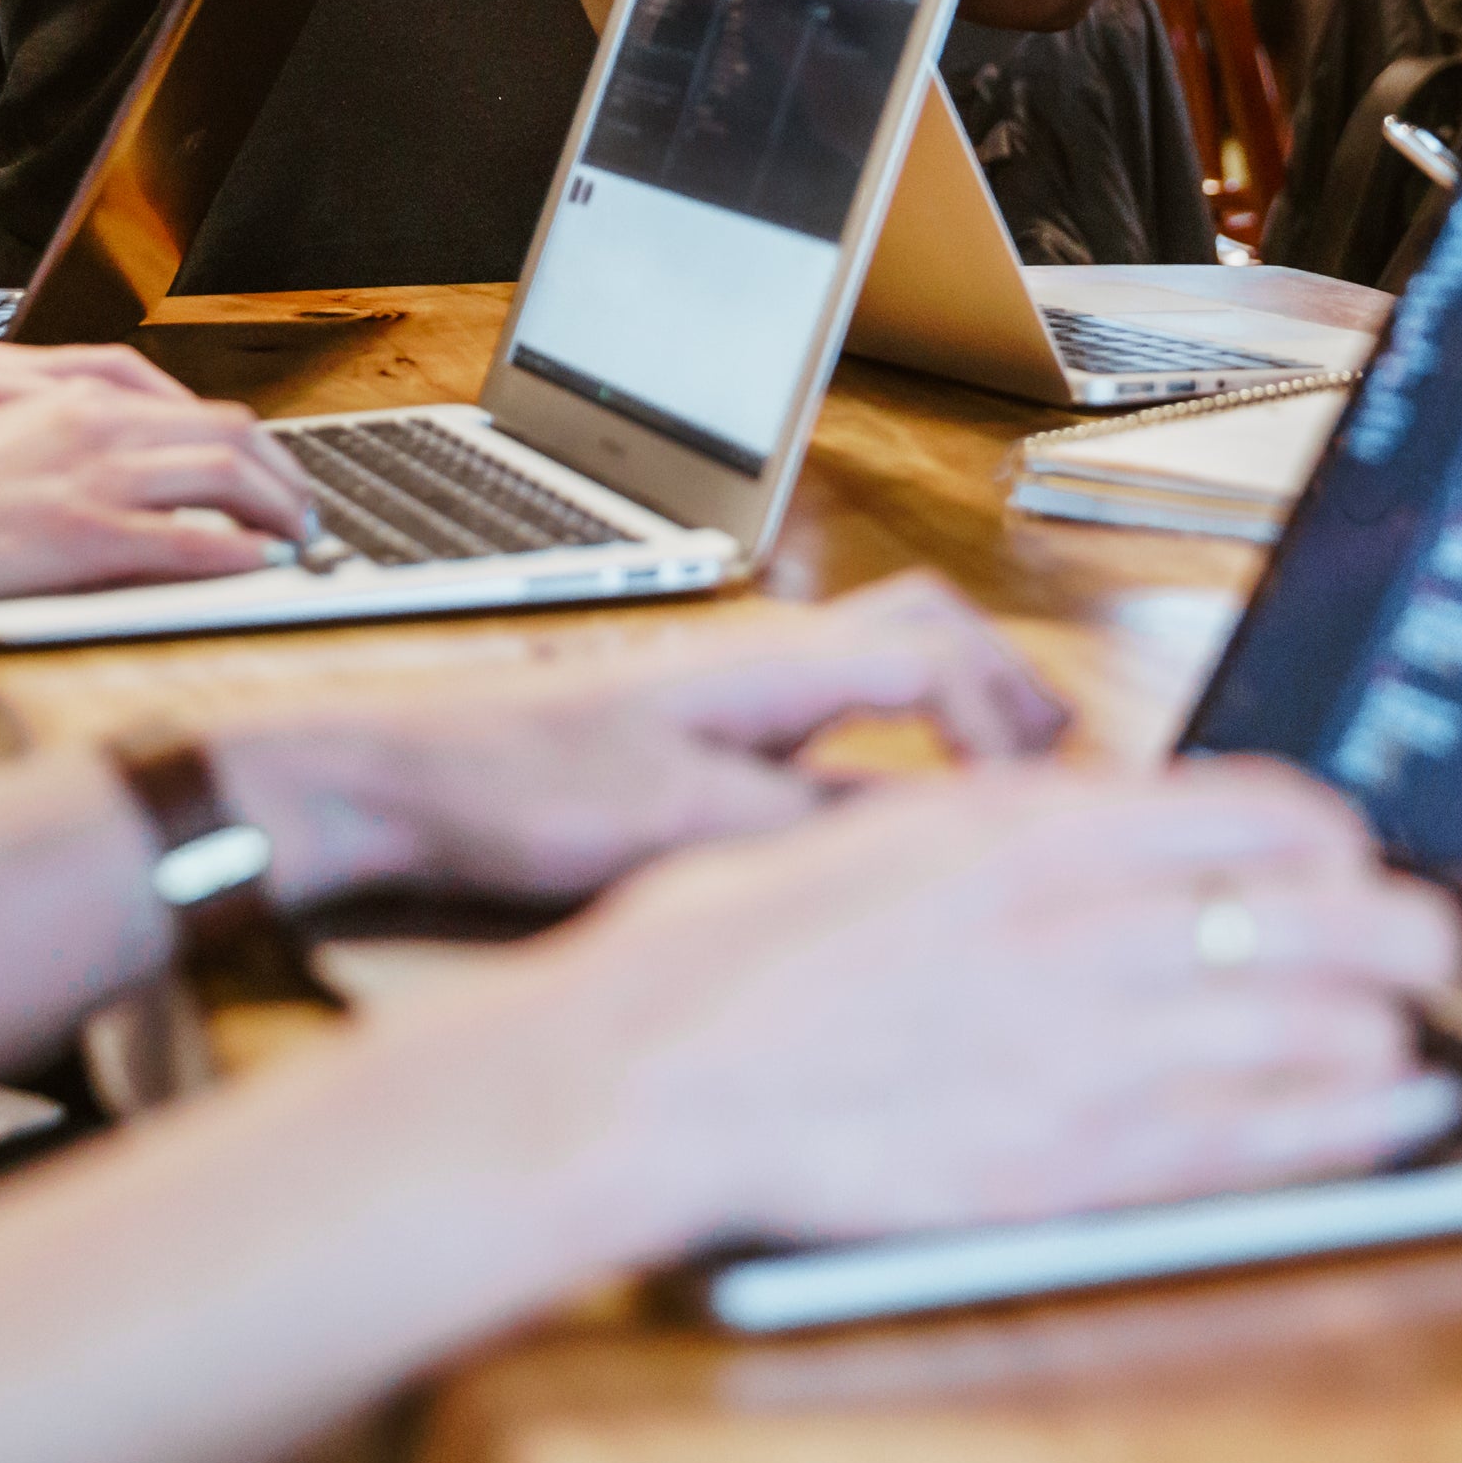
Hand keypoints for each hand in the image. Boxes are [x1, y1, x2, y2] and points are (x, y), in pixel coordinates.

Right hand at [0, 348, 316, 598]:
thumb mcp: (26, 433)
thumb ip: (92, 440)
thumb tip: (156, 468)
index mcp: (85, 398)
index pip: (200, 410)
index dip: (252, 445)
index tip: (274, 472)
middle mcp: (102, 425)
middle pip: (230, 435)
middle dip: (281, 475)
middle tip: (301, 509)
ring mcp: (98, 477)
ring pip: (225, 476)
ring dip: (276, 508)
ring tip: (296, 536)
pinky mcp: (88, 533)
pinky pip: (190, 538)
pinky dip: (238, 550)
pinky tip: (259, 562)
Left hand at [212, 571, 1073, 903]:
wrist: (394, 776)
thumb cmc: (512, 786)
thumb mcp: (673, 825)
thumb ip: (806, 826)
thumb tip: (923, 836)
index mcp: (771, 660)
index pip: (938, 654)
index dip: (1005, 729)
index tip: (1038, 808)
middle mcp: (767, 653)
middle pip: (931, 626)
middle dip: (1010, 693)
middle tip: (1067, 775)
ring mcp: (737, 684)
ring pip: (888, 655)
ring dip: (960, 706)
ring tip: (1008, 784)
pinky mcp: (708, 725)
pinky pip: (840, 706)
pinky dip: (901, 740)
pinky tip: (894, 804)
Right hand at [469, 757, 1461, 1254]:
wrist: (654, 1074)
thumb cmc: (743, 951)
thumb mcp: (900, 827)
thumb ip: (1025, 827)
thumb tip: (1124, 823)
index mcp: (1035, 826)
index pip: (1260, 808)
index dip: (1335, 837)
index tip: (1348, 858)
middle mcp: (1080, 927)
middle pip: (1322, 916)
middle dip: (1400, 929)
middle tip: (1428, 942)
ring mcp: (1083, 1050)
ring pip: (1314, 1028)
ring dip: (1387, 1031)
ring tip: (1414, 1034)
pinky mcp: (1069, 1165)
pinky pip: (1259, 1145)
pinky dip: (1353, 1127)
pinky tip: (1399, 1115)